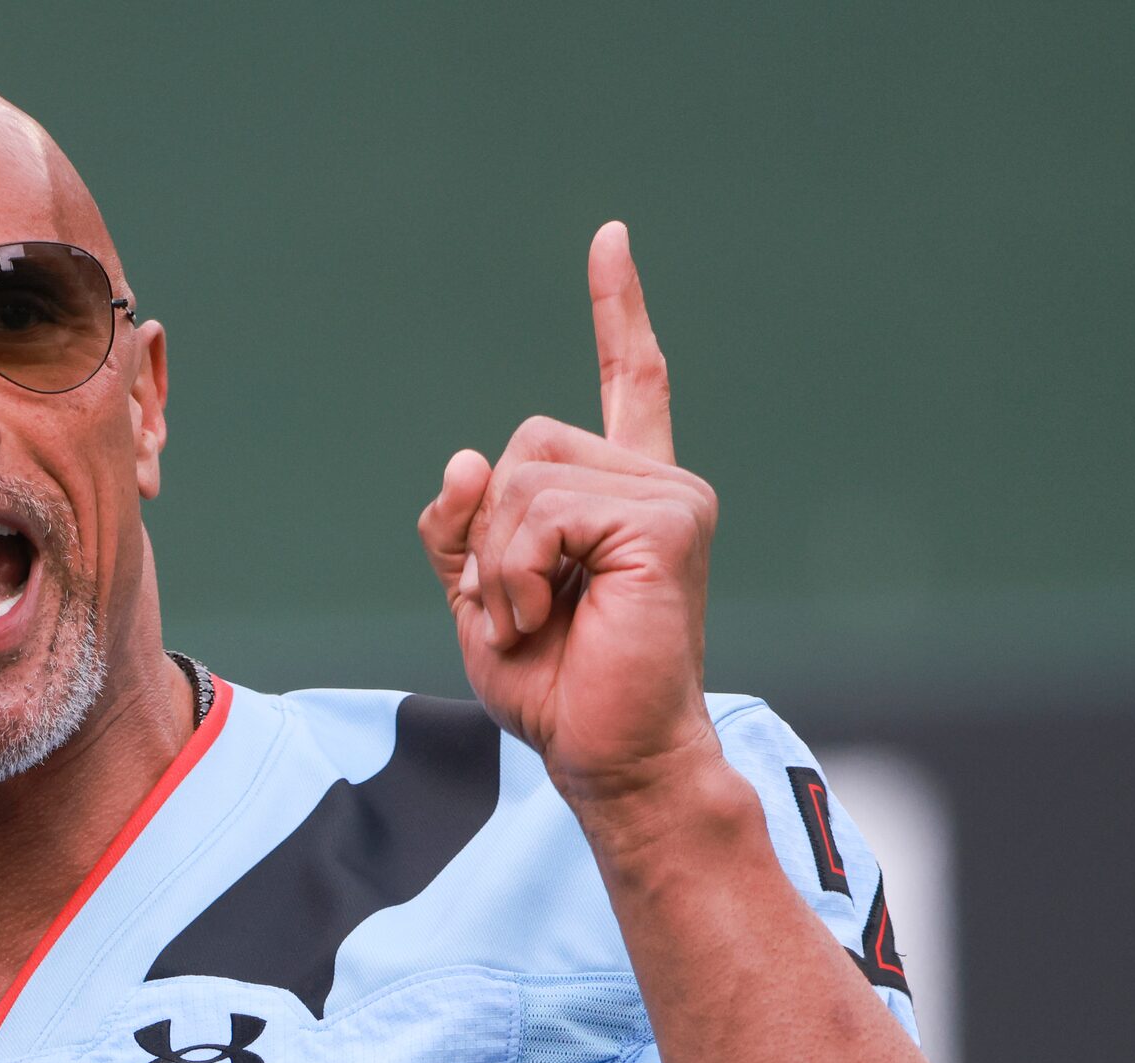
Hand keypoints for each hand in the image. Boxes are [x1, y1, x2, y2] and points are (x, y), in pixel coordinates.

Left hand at [418, 223, 721, 801]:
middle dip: (488, 536)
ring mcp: (671, 495)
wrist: (604, 754)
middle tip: (522, 608)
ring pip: (522, 478)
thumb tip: (465, 460)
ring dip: (500, 563)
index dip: (616, 312)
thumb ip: (463, 525)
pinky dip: (519, 571)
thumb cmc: (553, 684)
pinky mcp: (667, 520)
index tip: (610, 237)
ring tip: (537, 619)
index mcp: (623, 495)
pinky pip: (542, 512)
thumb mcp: (480, 595)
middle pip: (520, 448)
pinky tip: (549, 615)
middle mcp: (656, 481)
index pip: (625, 383)